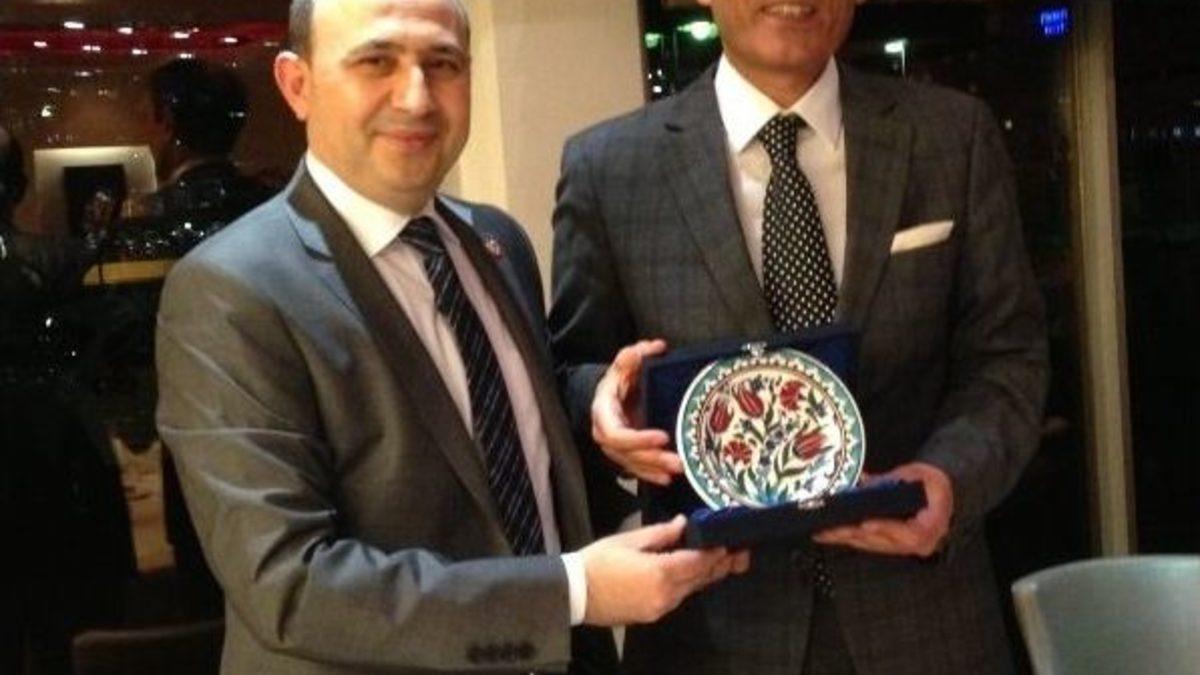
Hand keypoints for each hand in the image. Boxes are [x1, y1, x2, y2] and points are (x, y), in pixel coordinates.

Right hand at [579, 515, 749, 625]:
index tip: (730, 541)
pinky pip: (678, 597)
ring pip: (691, 590)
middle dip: (720, 565)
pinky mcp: (652, 614)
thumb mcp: (629, 540)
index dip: (716, 552)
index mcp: (660, 572)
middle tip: (740, 553)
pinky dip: (689, 585)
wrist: (575, 593)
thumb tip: (684, 523)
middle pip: (700, 578)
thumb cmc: (598, 561)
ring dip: (706, 576)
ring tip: (723, 563)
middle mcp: (666, 594)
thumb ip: (661, 533)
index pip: (698, 562)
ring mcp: (660, 607)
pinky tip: (694, 575)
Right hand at [590, 339, 680, 484]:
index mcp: (603, 412)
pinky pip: (635, 469)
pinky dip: (650, 474)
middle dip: (652, 458)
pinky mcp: (624, 454)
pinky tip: (666, 479)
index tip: (662, 437)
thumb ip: (636, 354)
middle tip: (677, 461)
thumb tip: (656, 346)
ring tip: (678, 470)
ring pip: (632, 463)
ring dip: (654, 469)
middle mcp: (605, 433)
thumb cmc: (619, 379)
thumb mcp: (624, 363)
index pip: (615, 432)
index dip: (638, 439)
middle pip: (627, 453)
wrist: (610, 393)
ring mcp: (614, 447)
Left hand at [813, 462, 952, 557]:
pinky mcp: (893, 545)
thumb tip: (864, 482)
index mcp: (931, 526)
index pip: (909, 534)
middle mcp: (919, 543)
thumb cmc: (934, 484)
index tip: (865, 524)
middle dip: (853, 535)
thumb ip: (894, 479)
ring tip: (824, 532)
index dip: (886, 529)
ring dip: (847, 539)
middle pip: (883, 542)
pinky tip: (832, 534)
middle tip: (831, 529)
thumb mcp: (919, 475)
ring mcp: (905, 546)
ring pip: (873, 545)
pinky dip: (851, 538)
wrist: (945, 493)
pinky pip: (871, 543)